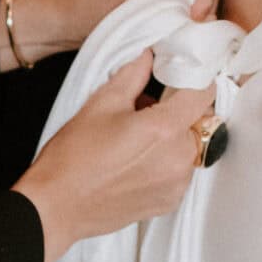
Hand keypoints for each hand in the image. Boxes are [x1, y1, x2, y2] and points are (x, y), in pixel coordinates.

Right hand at [14, 54, 216, 259]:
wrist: (57, 205)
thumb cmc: (74, 157)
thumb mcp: (101, 103)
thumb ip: (133, 74)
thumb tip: (147, 56)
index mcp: (164, 129)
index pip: (203, 94)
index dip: (195, 80)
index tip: (182, 77)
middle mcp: (178, 158)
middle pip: (199, 122)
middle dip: (180, 111)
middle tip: (149, 110)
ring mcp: (175, 184)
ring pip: (191, 147)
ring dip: (175, 138)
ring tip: (139, 139)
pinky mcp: (168, 201)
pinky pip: (181, 172)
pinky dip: (168, 162)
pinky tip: (138, 161)